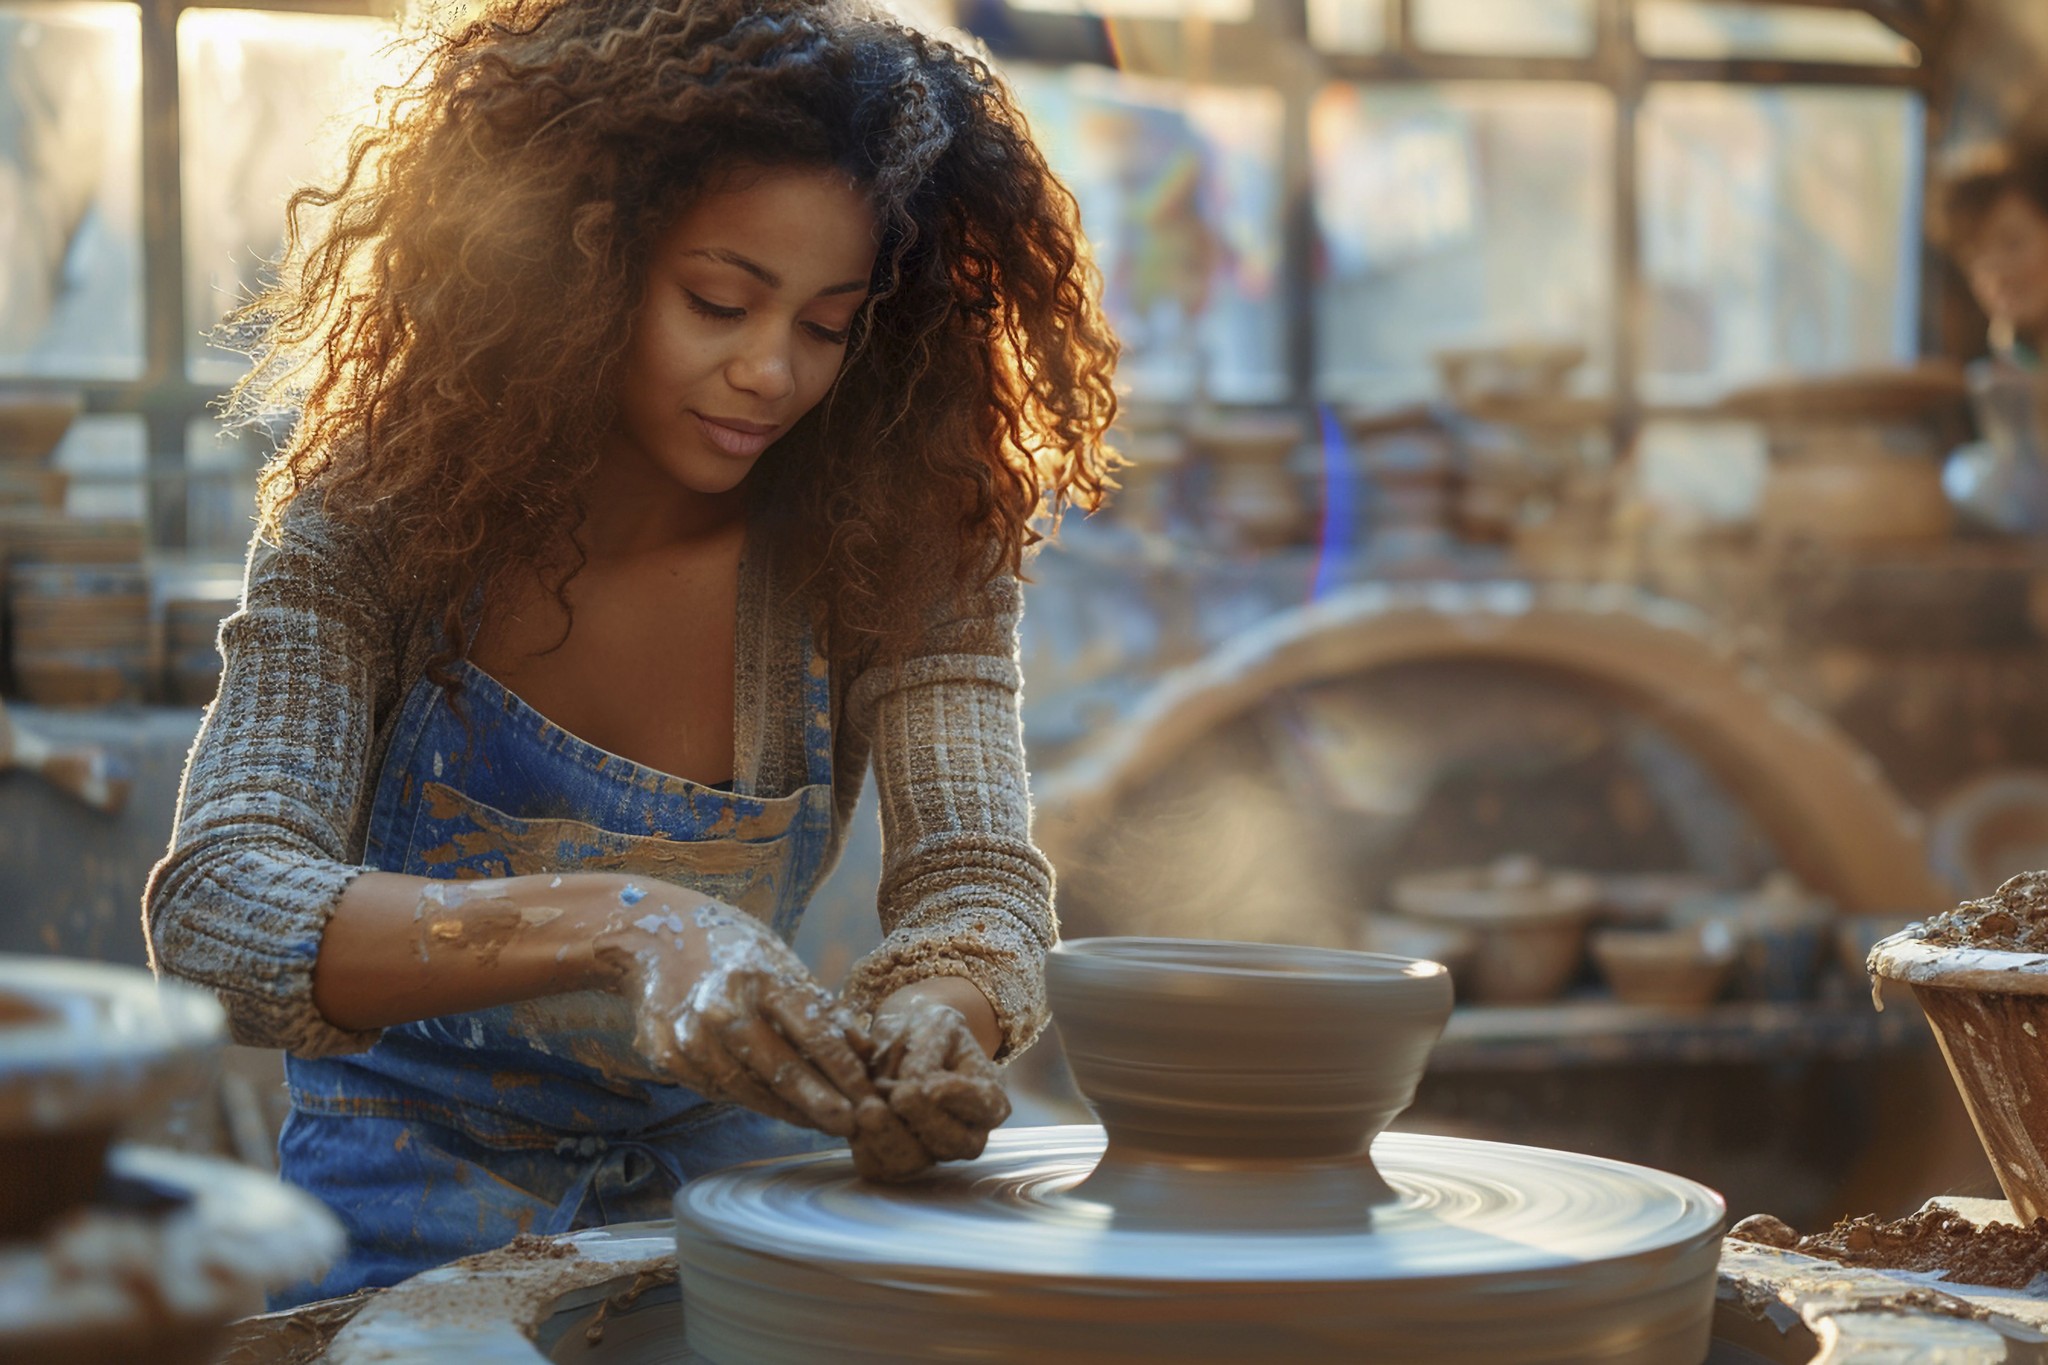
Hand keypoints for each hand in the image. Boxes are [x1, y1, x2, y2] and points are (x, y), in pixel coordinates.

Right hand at [601, 899, 875, 1137]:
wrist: (652, 938)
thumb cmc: (731, 949)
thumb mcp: (778, 962)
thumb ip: (819, 1006)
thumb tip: (865, 1050)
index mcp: (759, 978)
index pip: (813, 1033)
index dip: (844, 1071)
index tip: (870, 1096)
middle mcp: (722, 1009)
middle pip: (783, 1071)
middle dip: (823, 1104)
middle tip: (853, 1127)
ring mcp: (690, 1037)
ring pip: (751, 1090)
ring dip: (790, 1111)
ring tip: (821, 1122)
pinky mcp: (668, 1058)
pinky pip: (720, 1090)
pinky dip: (751, 1099)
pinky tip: (777, 1106)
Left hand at [847, 993, 1009, 1181]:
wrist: (901, 1037)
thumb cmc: (927, 1028)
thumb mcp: (935, 1024)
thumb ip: (928, 1053)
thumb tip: (914, 1082)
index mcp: (988, 1099)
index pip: (983, 1105)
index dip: (957, 1097)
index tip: (928, 1084)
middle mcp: (967, 1134)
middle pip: (951, 1143)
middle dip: (921, 1119)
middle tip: (896, 1093)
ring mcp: (935, 1153)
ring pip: (915, 1161)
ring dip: (887, 1134)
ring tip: (867, 1106)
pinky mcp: (900, 1161)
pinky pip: (883, 1167)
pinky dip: (864, 1144)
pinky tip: (854, 1117)